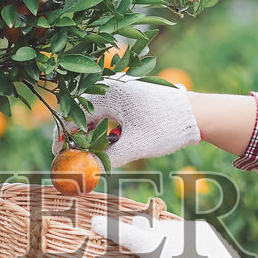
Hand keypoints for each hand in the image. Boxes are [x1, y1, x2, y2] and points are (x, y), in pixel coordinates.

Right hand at [54, 73, 199, 167]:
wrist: (198, 114)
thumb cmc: (168, 127)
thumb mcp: (136, 145)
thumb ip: (107, 158)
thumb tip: (84, 173)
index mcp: (108, 92)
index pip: (74, 115)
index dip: (64, 137)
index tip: (58, 155)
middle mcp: (111, 85)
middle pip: (81, 111)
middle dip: (76, 135)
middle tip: (72, 156)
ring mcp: (120, 87)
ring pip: (95, 111)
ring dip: (91, 131)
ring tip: (93, 151)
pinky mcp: (128, 94)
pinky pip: (107, 109)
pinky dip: (104, 125)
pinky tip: (110, 141)